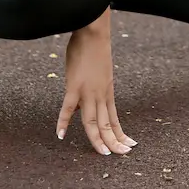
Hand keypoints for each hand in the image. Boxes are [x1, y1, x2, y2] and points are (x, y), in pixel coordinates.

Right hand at [56, 21, 135, 155]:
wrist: (94, 33)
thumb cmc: (94, 50)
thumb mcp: (100, 73)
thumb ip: (93, 89)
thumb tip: (80, 106)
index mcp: (107, 92)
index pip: (114, 119)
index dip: (120, 134)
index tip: (128, 146)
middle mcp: (100, 95)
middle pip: (107, 124)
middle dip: (114, 142)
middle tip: (120, 155)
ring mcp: (88, 92)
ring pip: (93, 121)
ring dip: (97, 139)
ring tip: (102, 153)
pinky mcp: (74, 86)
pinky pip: (68, 108)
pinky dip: (63, 122)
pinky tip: (60, 135)